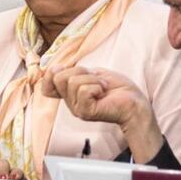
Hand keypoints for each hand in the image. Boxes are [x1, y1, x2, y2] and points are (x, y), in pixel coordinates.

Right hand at [40, 66, 163, 162]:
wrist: (135, 101)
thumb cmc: (117, 88)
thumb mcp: (91, 74)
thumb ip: (73, 72)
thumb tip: (56, 67)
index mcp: (70, 95)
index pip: (45, 86)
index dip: (53, 73)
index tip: (73, 71)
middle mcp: (70, 103)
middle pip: (58, 77)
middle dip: (80, 71)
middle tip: (96, 79)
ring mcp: (77, 109)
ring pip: (72, 82)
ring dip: (93, 79)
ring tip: (103, 87)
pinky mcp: (86, 112)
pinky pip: (83, 90)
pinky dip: (97, 86)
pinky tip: (104, 92)